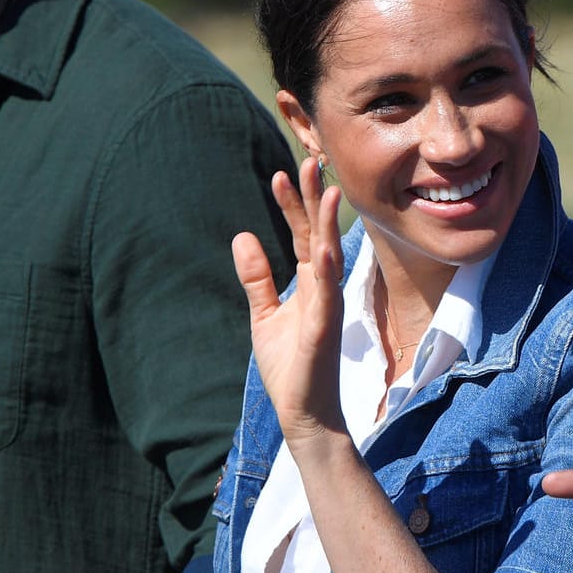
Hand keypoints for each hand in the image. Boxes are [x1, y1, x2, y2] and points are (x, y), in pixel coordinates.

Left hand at [232, 158, 347, 443]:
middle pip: (319, 233)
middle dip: (313, 199)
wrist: (304, 412)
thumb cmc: (290, 365)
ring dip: (327, 223)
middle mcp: (324, 288)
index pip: (302, 234)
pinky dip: (326, 270)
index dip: (292, 204)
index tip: (281, 172)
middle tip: (310, 161)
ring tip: (326, 190)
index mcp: (310, 282)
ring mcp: (327, 306)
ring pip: (329, 256)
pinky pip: (327, 295)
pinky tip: (323, 247)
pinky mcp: (324, 329)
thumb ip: (257, 277)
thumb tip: (243, 236)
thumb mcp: (264, 315)